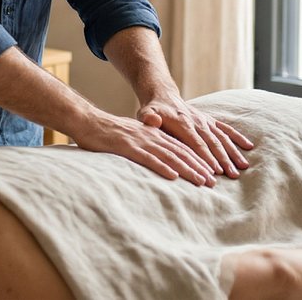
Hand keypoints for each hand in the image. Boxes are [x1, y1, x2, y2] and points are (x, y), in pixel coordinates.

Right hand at [70, 110, 223, 186]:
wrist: (87, 121)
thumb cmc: (108, 134)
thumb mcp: (132, 139)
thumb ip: (147, 148)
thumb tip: (160, 161)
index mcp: (153, 135)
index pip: (180, 149)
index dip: (197, 161)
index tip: (211, 174)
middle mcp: (151, 136)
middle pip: (180, 152)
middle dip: (199, 167)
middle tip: (214, 181)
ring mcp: (140, 141)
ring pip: (169, 156)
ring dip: (187, 169)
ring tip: (202, 180)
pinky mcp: (127, 147)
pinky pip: (148, 158)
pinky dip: (162, 167)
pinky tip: (173, 176)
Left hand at [137, 94, 254, 178]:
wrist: (164, 97)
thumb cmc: (153, 110)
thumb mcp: (146, 112)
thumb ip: (148, 118)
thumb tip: (152, 120)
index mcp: (183, 123)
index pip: (196, 143)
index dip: (206, 157)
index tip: (215, 171)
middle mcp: (198, 122)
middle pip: (213, 143)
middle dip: (223, 160)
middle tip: (232, 176)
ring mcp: (206, 121)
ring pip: (222, 138)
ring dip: (233, 152)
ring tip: (242, 167)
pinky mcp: (211, 121)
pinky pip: (226, 129)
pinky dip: (237, 137)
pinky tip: (248, 147)